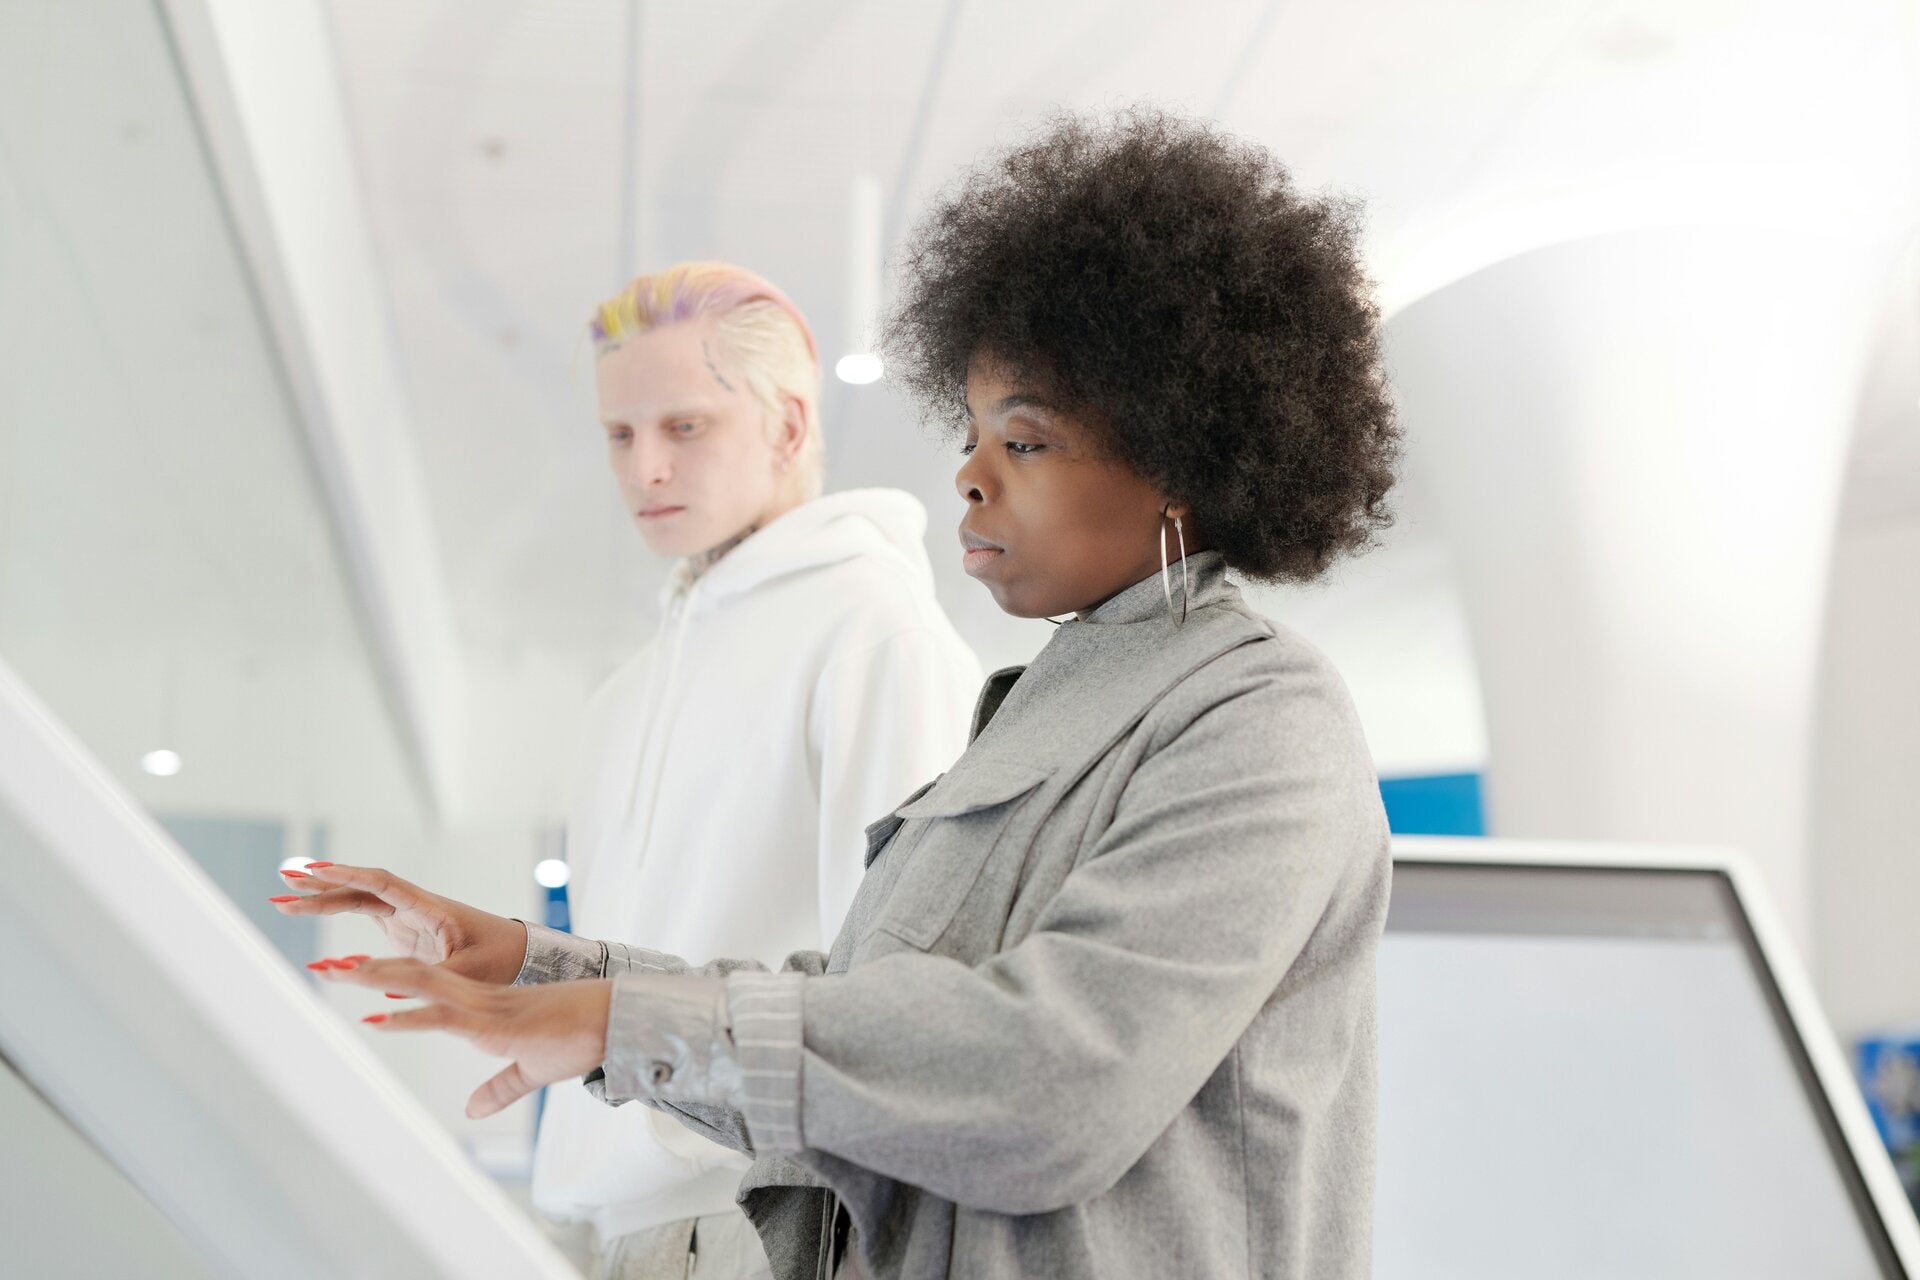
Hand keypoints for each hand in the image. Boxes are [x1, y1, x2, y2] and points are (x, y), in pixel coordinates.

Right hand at [269, 862, 527, 985]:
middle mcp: (415, 905)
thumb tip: (385, 990)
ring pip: (359, 898)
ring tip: (284, 897)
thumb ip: (430, 980)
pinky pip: (364, 913)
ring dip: (324, 896)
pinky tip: (310, 912)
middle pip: (363, 887)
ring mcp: (408, 915)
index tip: (317, 871)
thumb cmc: (501, 960)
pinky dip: (338, 911)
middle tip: (285, 880)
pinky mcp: (404, 929)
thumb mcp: (467, 973)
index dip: (350, 877)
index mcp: (430, 908)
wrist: (520, 955)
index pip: (384, 884)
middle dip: (324, 883)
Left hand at [315, 956, 610, 1117]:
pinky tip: (374, 1017)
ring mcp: (482, 1007)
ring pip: (421, 983)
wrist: (612, 1024)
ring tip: (338, 972)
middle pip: (411, 973)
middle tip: (324, 965)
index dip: (388, 979)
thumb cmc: (578, 1042)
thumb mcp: (531, 1072)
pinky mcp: (492, 1024)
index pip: (425, 985)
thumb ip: (499, 1088)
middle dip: (367, 970)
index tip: (352, 974)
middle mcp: (476, 998)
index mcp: (481, 1006)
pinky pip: (441, 1017)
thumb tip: (471, 1110)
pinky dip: (406, 1015)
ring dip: (377, 978)